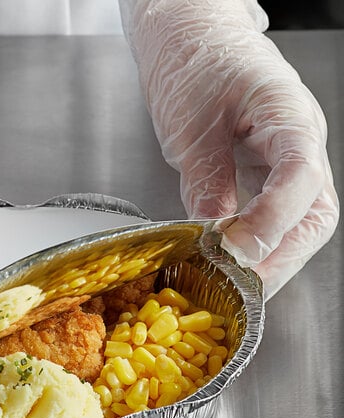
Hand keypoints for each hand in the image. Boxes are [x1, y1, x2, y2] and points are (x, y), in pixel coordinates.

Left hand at [120, 0, 338, 297]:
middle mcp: (300, 144)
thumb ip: (205, 181)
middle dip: (278, 259)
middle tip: (238, 290)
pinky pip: (275, 218)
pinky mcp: (269, 175)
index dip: (272, 222)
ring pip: (300, 224)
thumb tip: (211, 238)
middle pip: (313, 215)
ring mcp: (288, 161)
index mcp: (288, 117)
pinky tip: (232, 263)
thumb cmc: (193, 66)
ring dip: (269, 261)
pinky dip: (257, 247)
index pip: (300, 178)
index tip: (235, 251)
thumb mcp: (192, 127)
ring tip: (233, 287)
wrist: (190, 41)